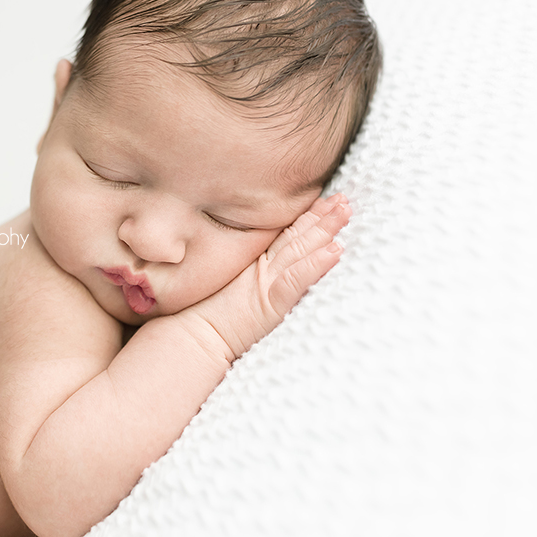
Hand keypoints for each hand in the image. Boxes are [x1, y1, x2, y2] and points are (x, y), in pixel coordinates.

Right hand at [185, 194, 351, 359]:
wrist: (191, 337)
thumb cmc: (204, 318)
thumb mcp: (230, 291)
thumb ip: (249, 277)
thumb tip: (269, 267)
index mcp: (254, 264)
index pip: (285, 235)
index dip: (306, 217)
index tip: (326, 200)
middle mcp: (262, 268)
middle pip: (296, 236)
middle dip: (321, 216)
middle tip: (343, 199)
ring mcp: (265, 281)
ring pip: (300, 250)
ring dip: (324, 231)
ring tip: (345, 213)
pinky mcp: (269, 302)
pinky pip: (296, 280)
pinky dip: (315, 265)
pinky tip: (334, 251)